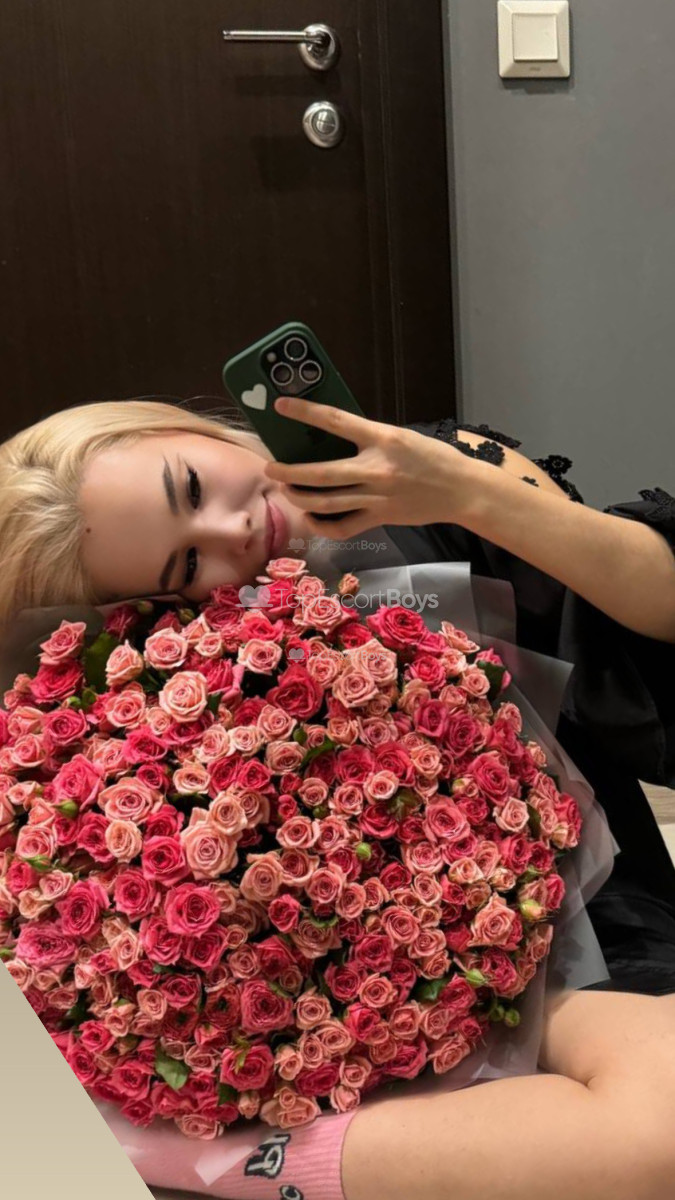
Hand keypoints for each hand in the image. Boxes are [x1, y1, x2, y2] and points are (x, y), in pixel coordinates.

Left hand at [263, 396, 473, 538]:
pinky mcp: (380, 518)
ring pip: (325, 502)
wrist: (461, 490)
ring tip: (286, 489)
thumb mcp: (400, 436)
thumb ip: (369, 438)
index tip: (281, 406)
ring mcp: (377, 497)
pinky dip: (322, 524)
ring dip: (299, 497)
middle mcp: (376, 469)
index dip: (305, 412)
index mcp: (382, 438)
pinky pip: (343, 527)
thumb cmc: (431, 458)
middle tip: (271, 468)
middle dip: (289, 472)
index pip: (335, 421)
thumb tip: (331, 437)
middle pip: (320, 473)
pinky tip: (311, 516)